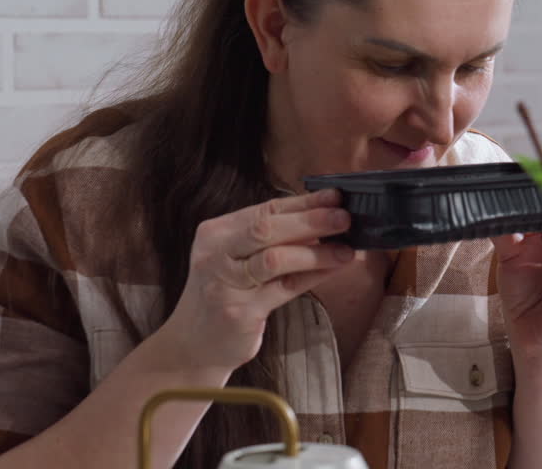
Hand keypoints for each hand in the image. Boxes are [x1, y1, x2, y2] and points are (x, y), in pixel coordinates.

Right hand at [155, 189, 356, 372]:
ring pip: (276, 259)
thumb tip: (323, 218)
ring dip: (317, 252)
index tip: (335, 196)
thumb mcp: (237, 259)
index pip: (264, 209)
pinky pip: (285, 288)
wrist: (194, 344)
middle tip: (345, 218)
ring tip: (347, 249)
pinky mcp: (240, 312)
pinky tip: (334, 269)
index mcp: (216, 233)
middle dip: (311, 221)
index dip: (303, 202)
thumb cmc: (225, 294)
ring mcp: (225, 284)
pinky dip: (313, 275)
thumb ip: (271, 238)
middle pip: (267, 229)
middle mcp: (216, 255)